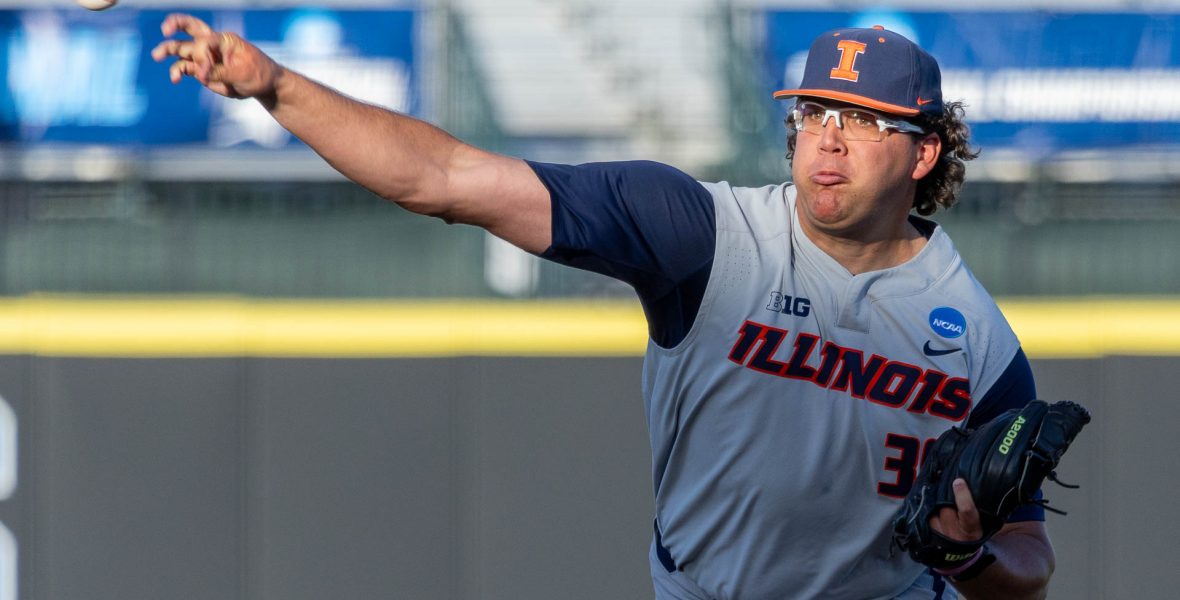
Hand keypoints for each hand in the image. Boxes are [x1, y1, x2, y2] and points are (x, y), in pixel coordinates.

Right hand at [151, 13, 280, 100]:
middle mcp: (212, 45)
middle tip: (165, 29)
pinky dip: (178, 71)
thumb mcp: (242, 73)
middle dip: (175, 25)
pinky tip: (175, 79)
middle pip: (190, 28)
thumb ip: (219, 72)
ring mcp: (206, 57)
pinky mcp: (203, 70)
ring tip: (156, 56)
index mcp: (225, 40)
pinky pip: (185, 67)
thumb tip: (200, 74)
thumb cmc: (258, 74)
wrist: (264, 85)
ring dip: (168, 50)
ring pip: (183, 49)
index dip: (202, 57)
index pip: (205, 41)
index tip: (207, 74)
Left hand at [929, 477, 984, 542]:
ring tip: (943, 499)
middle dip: (948, 497)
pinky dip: (932, 509)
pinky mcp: (930, 531)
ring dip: (938, 503)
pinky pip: (929, 514)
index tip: (959, 481)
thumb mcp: (983, 526)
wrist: (960, 558)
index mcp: (972, 529)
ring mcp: (940, 532)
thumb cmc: (975, 536)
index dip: (962, 496)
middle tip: (950, 488)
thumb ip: (983, 510)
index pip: (967, 511)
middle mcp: (955, 531)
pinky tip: (935, 507)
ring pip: (936, 508)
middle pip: (947, 505)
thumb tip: (986, 486)